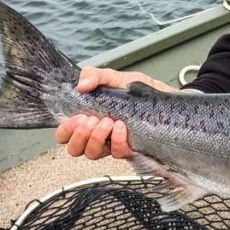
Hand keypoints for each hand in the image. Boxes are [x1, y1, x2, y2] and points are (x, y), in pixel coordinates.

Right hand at [54, 66, 178, 159]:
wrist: (164, 96)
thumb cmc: (138, 89)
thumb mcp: (115, 77)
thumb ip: (95, 75)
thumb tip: (82, 84)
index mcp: (89, 118)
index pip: (65, 134)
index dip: (65, 131)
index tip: (77, 118)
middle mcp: (98, 134)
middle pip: (75, 149)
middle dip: (80, 136)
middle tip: (91, 120)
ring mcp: (113, 143)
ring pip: (93, 154)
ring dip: (97, 138)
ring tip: (108, 121)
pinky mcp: (129, 148)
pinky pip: (117, 153)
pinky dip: (117, 141)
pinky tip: (121, 128)